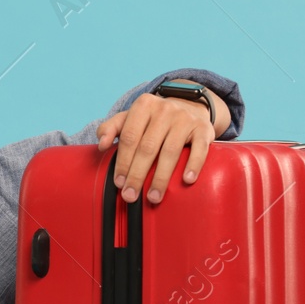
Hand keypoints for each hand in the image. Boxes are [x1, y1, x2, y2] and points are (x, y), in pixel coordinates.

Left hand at [96, 89, 221, 203]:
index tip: (118, 183)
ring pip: (171, 151)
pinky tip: (186, 180)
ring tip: (153, 197)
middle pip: (148, 147)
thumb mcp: (131, 117)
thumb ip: (111, 128)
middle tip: (130, 196)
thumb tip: (101, 145)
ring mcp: (185, 119)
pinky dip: (193, 164)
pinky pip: (199, 148)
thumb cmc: (154, 119)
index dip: (122, 162)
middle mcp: (165, 110)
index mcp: (144, 105)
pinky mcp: (204, 129)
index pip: (129, 137)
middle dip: (137, 175)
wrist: (189, 107)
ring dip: (161, 178)